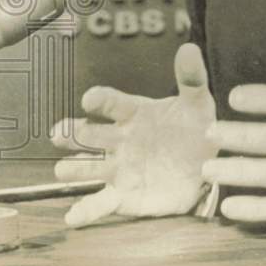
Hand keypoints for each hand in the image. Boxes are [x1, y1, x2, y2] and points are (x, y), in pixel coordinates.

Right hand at [50, 42, 217, 226]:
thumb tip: (188, 49)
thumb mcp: (197, 102)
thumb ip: (191, 78)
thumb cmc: (193, 128)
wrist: (204, 165)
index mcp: (134, 114)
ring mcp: (118, 169)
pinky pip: (100, 204)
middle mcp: (119, 141)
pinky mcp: (124, 197)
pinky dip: (85, 211)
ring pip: (88, 168)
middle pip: (89, 136)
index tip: (91, 99)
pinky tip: (72, 217)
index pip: (112, 103)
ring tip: (65, 169)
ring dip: (75, 169)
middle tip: (60, 133)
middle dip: (73, 134)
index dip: (101, 100)